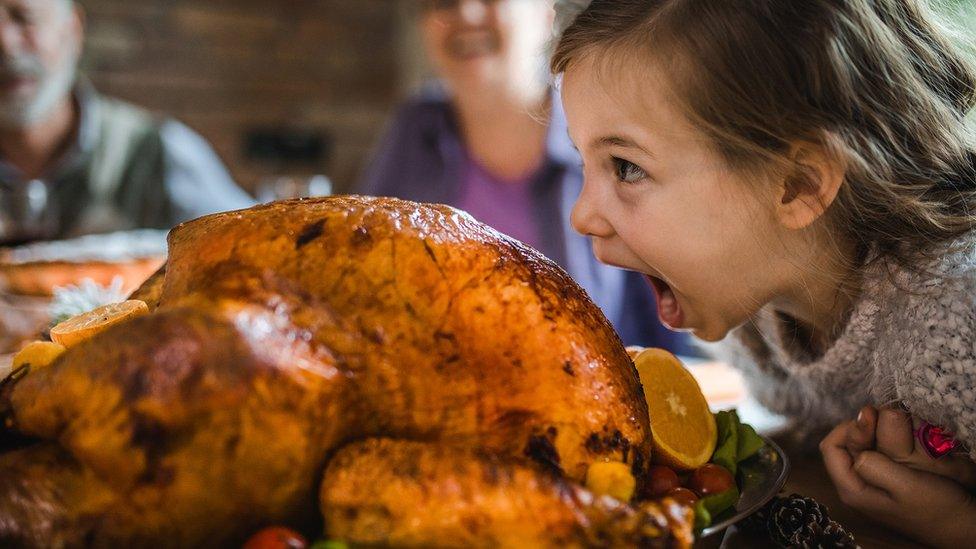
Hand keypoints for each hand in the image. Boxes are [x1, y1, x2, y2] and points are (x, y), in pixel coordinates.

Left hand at [822, 412, 975, 547]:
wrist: (962, 526)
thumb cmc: (936, 509)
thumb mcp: (905, 486)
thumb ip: (875, 464)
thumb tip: (855, 439)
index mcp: (852, 489)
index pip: (830, 447)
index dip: (848, 427)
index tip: (871, 417)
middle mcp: (857, 482)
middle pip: (847, 442)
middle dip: (867, 426)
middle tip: (888, 418)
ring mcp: (873, 478)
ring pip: (865, 442)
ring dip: (881, 430)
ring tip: (902, 428)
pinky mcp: (889, 475)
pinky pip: (882, 448)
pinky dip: (892, 438)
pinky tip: (908, 438)